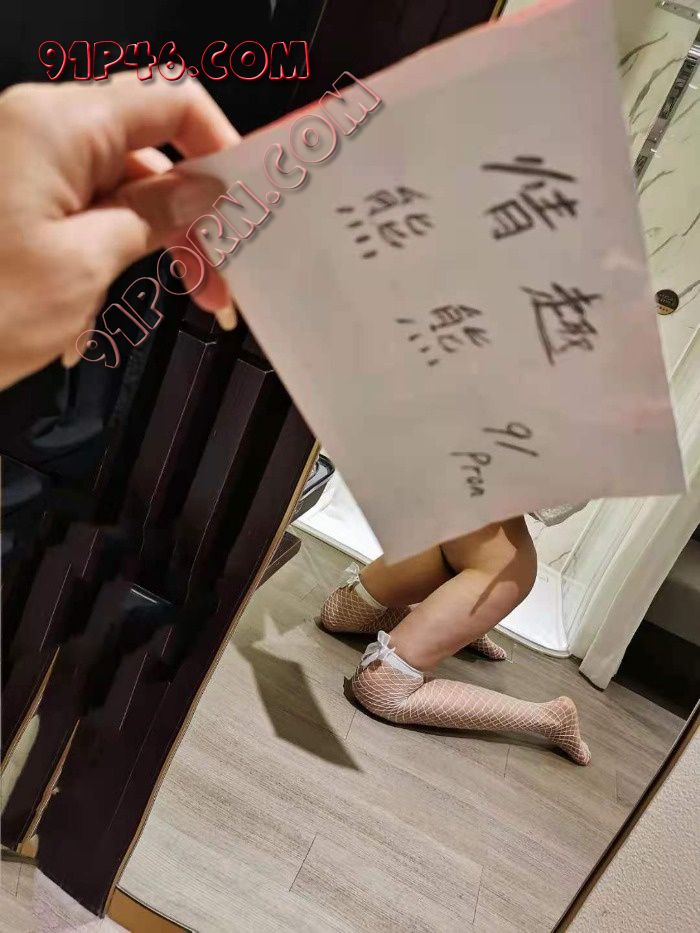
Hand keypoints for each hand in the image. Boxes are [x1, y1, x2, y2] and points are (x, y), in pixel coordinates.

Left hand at [0, 74, 238, 390]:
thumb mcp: (83, 265)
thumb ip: (152, 217)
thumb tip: (198, 193)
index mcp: (56, 126)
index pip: (168, 102)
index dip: (218, 145)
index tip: (245, 194)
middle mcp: (38, 133)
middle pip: (147, 156)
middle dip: (190, 219)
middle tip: (219, 280)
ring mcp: (24, 167)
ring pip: (119, 192)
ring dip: (151, 247)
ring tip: (174, 304)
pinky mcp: (14, 200)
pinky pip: (83, 214)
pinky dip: (107, 257)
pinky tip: (98, 314)